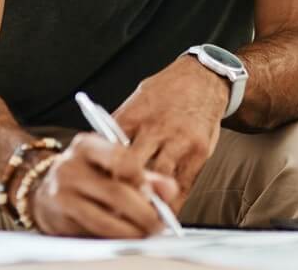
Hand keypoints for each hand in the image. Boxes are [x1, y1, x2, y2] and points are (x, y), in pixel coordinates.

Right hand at [27, 133, 178, 237]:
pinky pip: (91, 234)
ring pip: (104, 219)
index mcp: (85, 145)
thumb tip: (170, 189)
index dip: (142, 179)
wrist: (43, 189)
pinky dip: (112, 239)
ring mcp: (60, 194)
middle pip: (116, 193)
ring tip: (144, 234)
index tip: (155, 195)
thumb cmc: (86, 174)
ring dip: (130, 232)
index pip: (120, 158)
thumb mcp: (110, 165)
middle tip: (158, 224)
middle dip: (143, 213)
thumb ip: (143, 175)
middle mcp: (69, 166)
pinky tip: (123, 237)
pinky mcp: (57, 220)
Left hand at [112, 56, 228, 210]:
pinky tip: (164, 215)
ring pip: (158, 180)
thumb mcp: (137, 101)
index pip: (109, 151)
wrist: (203, 78)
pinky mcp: (199, 152)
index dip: (100, 174)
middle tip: (113, 210)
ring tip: (138, 218)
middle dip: (121, 190)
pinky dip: (172, 204)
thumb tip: (99, 155)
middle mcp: (155, 128)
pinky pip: (183, 185)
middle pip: (130, 167)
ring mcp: (179, 141)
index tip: (94, 193)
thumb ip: (120, 128)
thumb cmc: (165, 92)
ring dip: (148, 201)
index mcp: (133, 116)